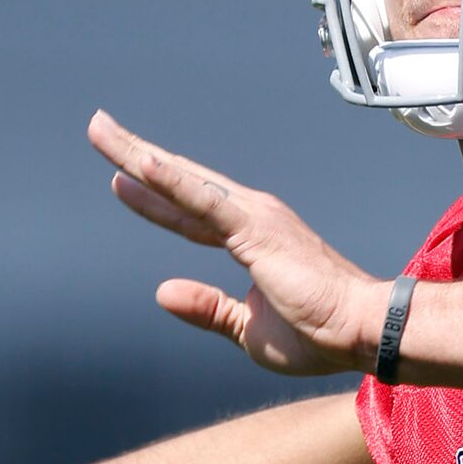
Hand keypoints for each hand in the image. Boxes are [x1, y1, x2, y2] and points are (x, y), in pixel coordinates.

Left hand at [91, 109, 387, 374]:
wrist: (363, 332)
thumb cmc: (320, 334)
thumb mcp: (247, 329)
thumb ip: (209, 308)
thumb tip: (162, 292)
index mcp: (252, 238)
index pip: (190, 213)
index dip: (155, 198)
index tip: (121, 179)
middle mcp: (252, 216)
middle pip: (180, 183)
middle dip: (136, 157)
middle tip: (99, 129)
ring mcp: (254, 217)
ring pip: (183, 180)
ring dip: (139, 155)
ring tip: (100, 130)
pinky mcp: (255, 228)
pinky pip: (201, 200)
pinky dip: (169, 179)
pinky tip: (138, 161)